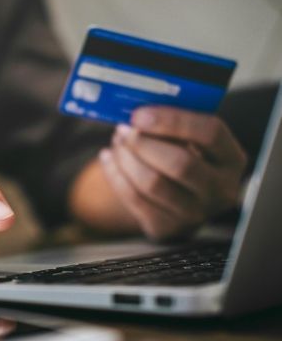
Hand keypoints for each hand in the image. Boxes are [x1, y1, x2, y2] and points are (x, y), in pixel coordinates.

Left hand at [99, 106, 246, 239]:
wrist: (177, 199)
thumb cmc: (182, 156)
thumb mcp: (189, 140)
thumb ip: (172, 125)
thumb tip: (138, 112)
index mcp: (231, 159)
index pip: (210, 133)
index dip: (172, 120)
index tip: (140, 114)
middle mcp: (220, 190)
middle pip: (180, 163)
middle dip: (144, 143)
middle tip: (123, 129)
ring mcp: (194, 214)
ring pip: (152, 183)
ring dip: (126, 158)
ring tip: (117, 142)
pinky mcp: (166, 228)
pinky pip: (133, 199)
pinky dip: (115, 174)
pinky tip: (108, 158)